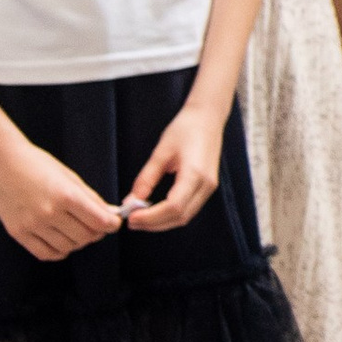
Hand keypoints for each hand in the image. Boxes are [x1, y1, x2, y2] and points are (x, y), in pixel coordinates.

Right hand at [0, 130, 123, 261]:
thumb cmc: (35, 163)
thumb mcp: (68, 176)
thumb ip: (90, 198)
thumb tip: (110, 214)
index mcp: (65, 195)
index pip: (99, 221)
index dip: (112, 224)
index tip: (113, 222)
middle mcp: (49, 213)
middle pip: (85, 236)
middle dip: (96, 233)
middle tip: (95, 225)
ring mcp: (32, 225)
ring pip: (68, 247)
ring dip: (78, 242)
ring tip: (77, 230)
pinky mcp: (18, 233)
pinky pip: (45, 253)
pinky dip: (59, 251)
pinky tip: (61, 241)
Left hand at [124, 103, 223, 232]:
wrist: (208, 117)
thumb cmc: (185, 128)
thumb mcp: (161, 151)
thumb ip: (147, 178)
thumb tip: (132, 201)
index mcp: (195, 174)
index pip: (173, 206)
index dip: (152, 217)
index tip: (131, 218)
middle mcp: (206, 185)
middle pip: (180, 217)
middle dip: (154, 224)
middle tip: (132, 221)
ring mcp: (209, 188)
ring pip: (185, 216)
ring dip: (162, 222)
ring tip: (141, 218)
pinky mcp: (207, 187)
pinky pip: (189, 209)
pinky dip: (171, 215)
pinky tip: (156, 211)